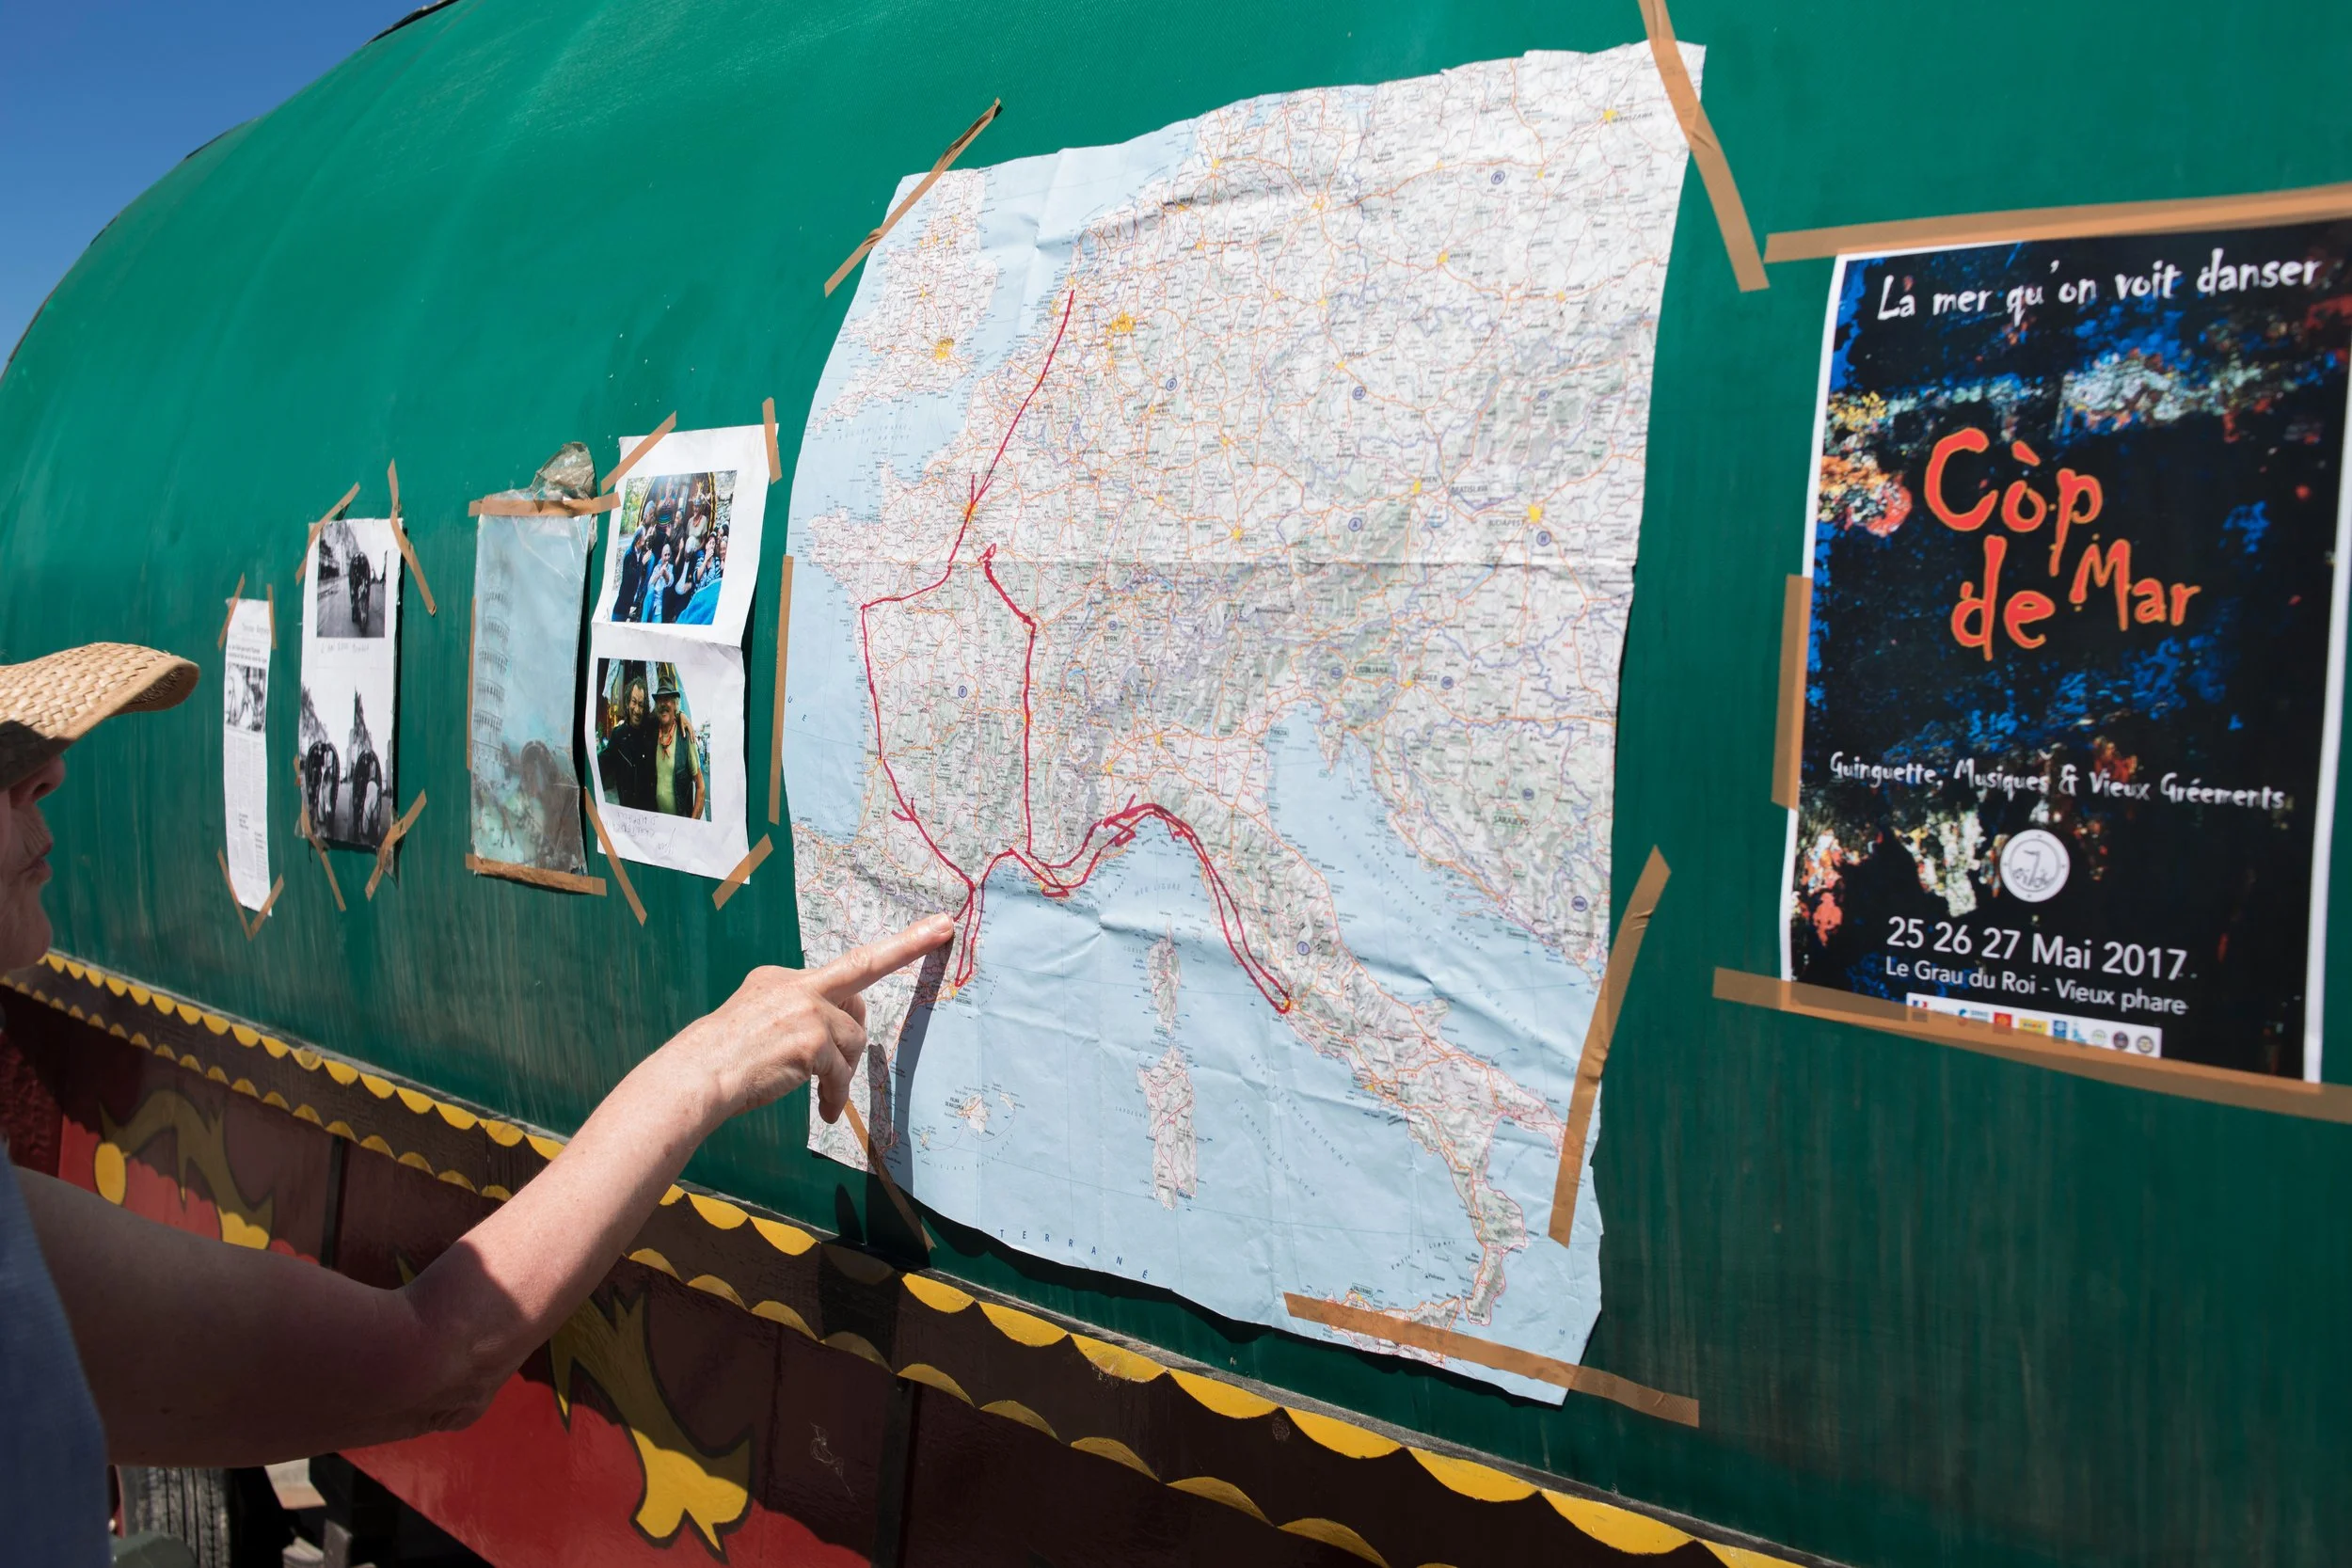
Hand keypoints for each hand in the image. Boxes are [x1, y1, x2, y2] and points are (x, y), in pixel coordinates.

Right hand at [661, 914, 955, 1126]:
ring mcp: (806, 1010)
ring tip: (820, 1094)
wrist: (697, 1076)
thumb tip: (848, 1025)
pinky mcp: (812, 1041)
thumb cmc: (724, 1059)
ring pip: (852, 1042)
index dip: (902, 946)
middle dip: (879, 995)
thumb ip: (800, 1012)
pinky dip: (833, 1095)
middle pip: (861, 986)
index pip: (850, 963)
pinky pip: (840, 1073)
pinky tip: (823, 1110)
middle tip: (887, 992)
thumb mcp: (757, 1017)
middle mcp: (797, 985)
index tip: (941, 926)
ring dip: (839, 1074)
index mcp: (781, 978)